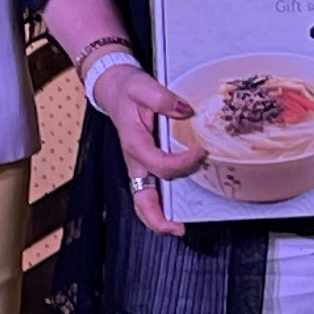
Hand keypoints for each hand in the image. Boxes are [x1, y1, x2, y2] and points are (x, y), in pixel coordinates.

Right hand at [98, 60, 204, 237]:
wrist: (113, 89)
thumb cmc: (128, 90)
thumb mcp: (143, 86)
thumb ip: (162, 98)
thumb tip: (185, 110)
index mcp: (134, 143)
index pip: (159, 163)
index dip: (181, 162)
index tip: (200, 151)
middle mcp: (135, 160)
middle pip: (141, 199)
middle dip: (157, 218)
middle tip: (178, 228)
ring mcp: (139, 166)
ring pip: (143, 200)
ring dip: (158, 217)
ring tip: (177, 227)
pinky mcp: (144, 166)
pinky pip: (150, 191)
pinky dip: (160, 205)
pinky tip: (176, 209)